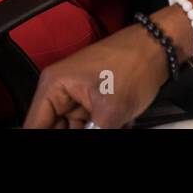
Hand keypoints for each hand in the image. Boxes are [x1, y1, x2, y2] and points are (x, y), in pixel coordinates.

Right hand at [23, 21, 173, 127]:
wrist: (158, 49)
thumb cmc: (131, 69)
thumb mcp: (110, 114)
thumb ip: (91, 136)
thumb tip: (87, 136)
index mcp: (53, 86)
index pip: (34, 125)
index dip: (40, 138)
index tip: (61, 143)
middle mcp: (60, 90)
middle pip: (54, 126)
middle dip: (75, 132)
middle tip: (97, 128)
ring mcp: (78, 95)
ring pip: (74, 127)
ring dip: (91, 130)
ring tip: (113, 122)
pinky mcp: (94, 100)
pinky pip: (88, 124)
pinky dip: (100, 128)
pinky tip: (119, 124)